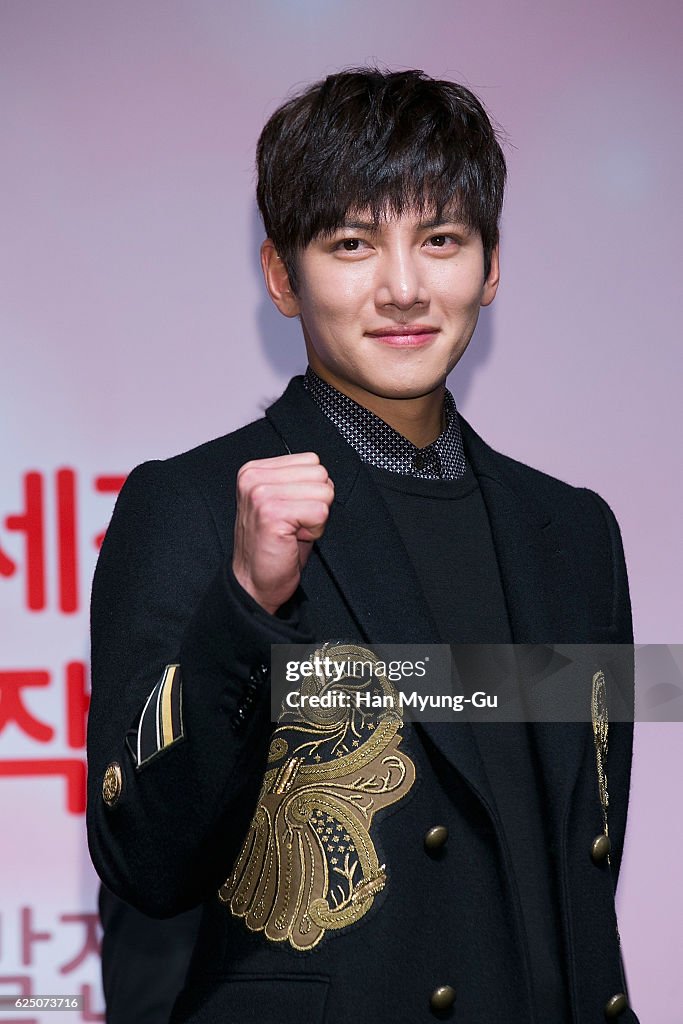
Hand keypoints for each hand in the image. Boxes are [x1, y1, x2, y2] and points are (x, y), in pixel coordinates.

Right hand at [232, 452, 333, 614]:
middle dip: (316, 502)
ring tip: (293, 530)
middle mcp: (254, 478)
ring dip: (316, 517)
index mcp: (255, 470)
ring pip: (324, 491)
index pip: (311, 461)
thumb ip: (296, 480)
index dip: (311, 490)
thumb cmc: (271, 546)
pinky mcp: (272, 514)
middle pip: (320, 474)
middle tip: (293, 523)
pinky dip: (315, 530)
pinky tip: (293, 538)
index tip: (291, 511)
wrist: (254, 582)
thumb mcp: (281, 501)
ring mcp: (261, 494)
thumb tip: (323, 473)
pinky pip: (320, 512)